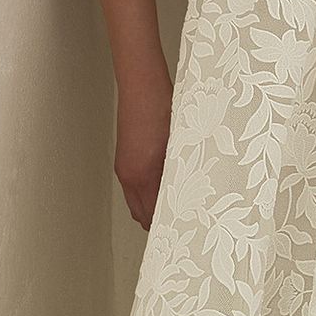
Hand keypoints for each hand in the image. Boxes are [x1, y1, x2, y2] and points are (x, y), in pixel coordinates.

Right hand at [116, 68, 173, 229]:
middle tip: (183, 223)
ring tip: (176, 206)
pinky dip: (146, 192)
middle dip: (159, 222)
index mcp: (142, 176)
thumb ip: (182, 174)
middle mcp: (128, 175)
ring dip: (152, 206)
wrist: (142, 85)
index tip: (186, 230)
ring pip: (136, 201)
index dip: (169, 226)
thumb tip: (192, 196)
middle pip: (141, 214)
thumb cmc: (161, 108)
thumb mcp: (179, 146)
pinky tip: (165, 184)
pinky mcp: (124, 158)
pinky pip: (133, 187)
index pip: (153, 217)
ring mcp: (123, 167)